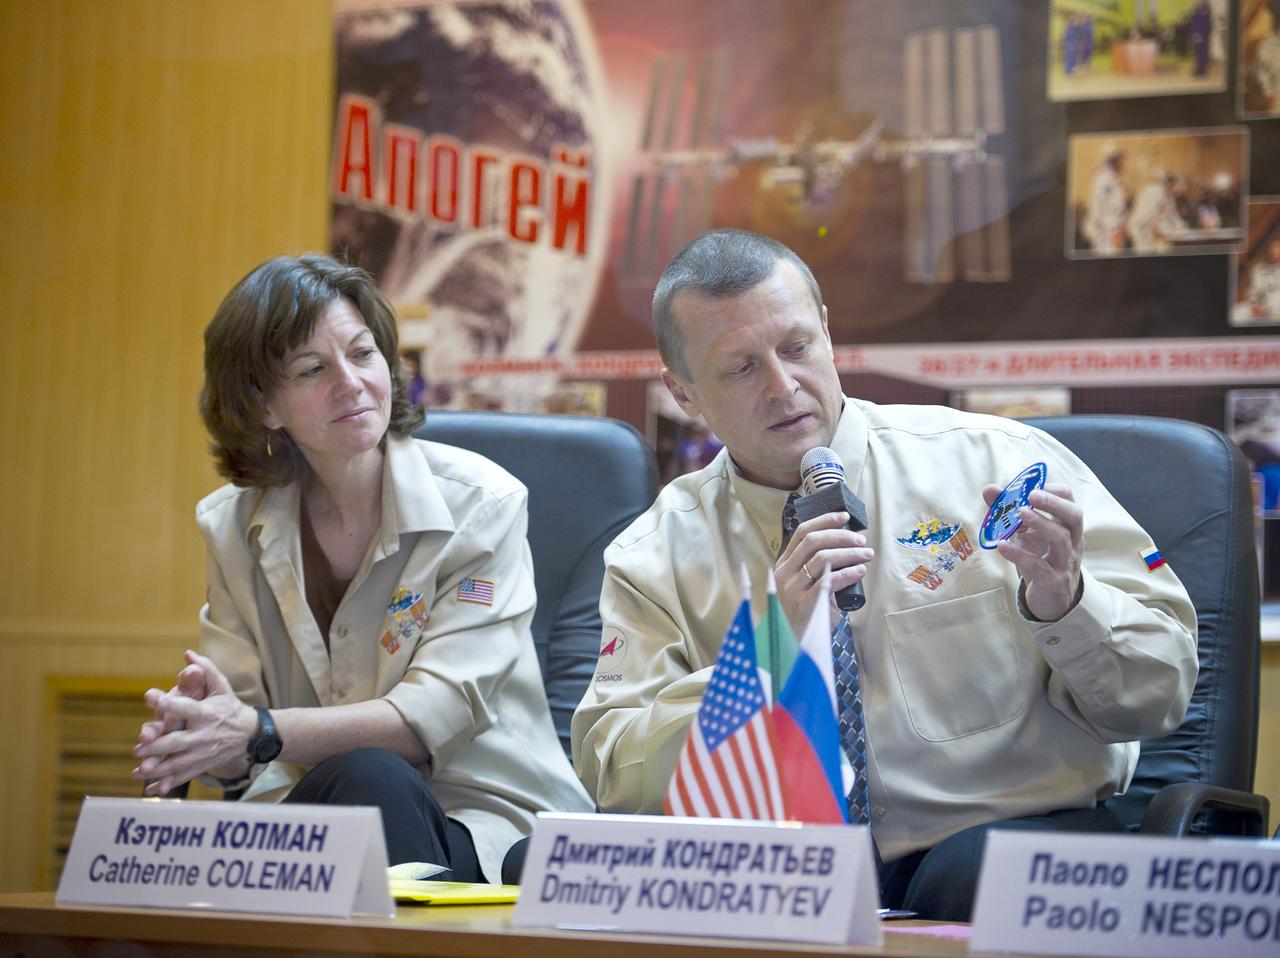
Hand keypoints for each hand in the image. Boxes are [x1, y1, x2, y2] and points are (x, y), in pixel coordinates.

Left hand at [132, 650, 257, 795]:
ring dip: (158, 769)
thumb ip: (206, 670)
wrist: (250, 734)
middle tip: (138, 747)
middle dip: (157, 746)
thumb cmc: (230, 707)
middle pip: (178, 741)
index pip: (187, 707)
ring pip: (178, 763)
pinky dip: (166, 784)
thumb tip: (187, 653)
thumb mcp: (222, 687)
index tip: (151, 697)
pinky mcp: (201, 765)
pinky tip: (149, 789)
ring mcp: (203, 753)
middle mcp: (204, 734)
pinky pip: (182, 777)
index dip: (170, 702)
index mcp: (207, 713)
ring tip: (139, 770)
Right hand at [775, 511, 873, 632]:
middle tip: (861, 540)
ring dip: (849, 553)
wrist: (797, 643)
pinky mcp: (805, 604)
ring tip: (866, 554)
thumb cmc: (806, 611)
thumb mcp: (804, 584)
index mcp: (784, 564)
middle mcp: (785, 573)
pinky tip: (861, 570)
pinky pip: (829, 581)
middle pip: (813, 541)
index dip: (824, 521)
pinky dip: (848, 573)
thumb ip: (815, 566)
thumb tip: (845, 543)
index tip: (844, 517)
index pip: (801, 532)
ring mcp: (793, 589)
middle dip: (841, 536)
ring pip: (822, 558)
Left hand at [982, 483, 1082, 621]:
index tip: (1030, 487)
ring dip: (1041, 523)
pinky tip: (1003, 546)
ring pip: (1061, 539)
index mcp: (1068, 526)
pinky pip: (1039, 566)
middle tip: (1032, 495)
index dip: (1051, 491)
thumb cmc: (1042, 560)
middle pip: (1074, 516)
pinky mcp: (1054, 581)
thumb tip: (989, 489)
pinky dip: (1020, 554)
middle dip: (1053, 503)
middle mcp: (1073, 541)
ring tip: (1021, 513)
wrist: (1052, 601)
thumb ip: (1009, 511)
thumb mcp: (1028, 534)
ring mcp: (1065, 562)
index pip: (1069, 500)